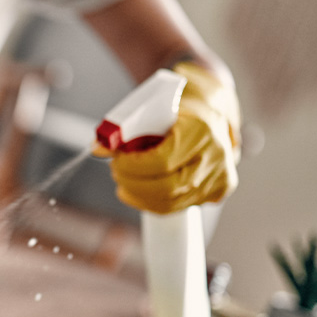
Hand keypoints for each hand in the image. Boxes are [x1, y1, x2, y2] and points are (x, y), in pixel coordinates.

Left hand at [96, 62, 240, 213]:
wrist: (212, 112)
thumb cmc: (178, 109)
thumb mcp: (151, 109)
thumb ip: (124, 129)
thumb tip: (96, 148)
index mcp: (201, 130)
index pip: (162, 161)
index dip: (133, 167)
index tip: (116, 160)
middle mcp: (217, 156)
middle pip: (167, 188)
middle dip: (133, 184)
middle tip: (116, 172)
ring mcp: (220, 177)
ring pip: (171, 203)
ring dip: (139, 195)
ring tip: (124, 181)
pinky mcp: (218, 191)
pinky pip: (178, 207)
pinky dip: (152, 203)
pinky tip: (137, 192)